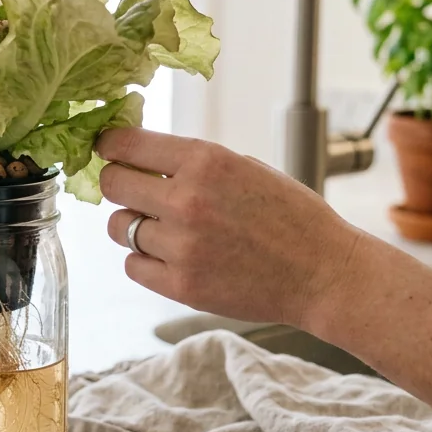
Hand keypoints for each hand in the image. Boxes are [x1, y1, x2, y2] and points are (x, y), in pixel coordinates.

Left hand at [96, 128, 363, 326]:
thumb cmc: (290, 217)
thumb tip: (140, 155)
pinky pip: (132, 265)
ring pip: (118, 227)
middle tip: (134, 190)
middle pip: (112, 184)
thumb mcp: (244, 167)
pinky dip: (144, 260)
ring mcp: (181, 246)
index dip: (109, 146)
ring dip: (132, 225)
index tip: (106, 149)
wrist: (324, 273)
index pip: (125, 145)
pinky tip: (172, 255)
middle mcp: (187, 201)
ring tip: (163, 227)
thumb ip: (192, 162)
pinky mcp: (181, 286)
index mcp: (205, 161)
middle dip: (119, 184)